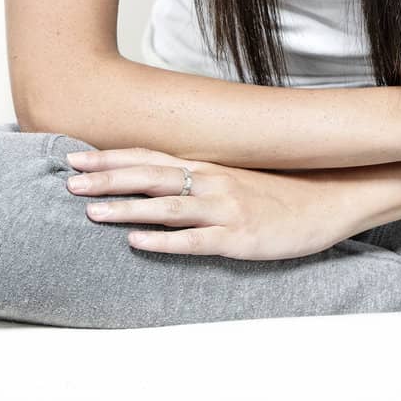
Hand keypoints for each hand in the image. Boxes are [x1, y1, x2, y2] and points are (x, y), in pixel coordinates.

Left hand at [65, 147, 358, 259]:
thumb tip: (162, 181)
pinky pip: (195, 240)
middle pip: (148, 176)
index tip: (75, 157)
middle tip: (68, 178)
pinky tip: (137, 243)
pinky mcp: (239, 237)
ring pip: (165, 207)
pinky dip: (164, 241)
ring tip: (90, 211)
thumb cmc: (284, 189)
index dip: (111, 157)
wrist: (332, 198)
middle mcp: (211, 181)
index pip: (149, 157)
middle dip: (106, 177)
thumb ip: (201, 178)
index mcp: (208, 167)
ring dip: (126, 208)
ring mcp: (225, 209)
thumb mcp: (238, 177)